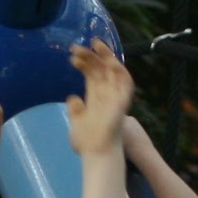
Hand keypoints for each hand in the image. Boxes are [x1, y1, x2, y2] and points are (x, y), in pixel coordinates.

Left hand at [65, 40, 132, 157]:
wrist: (96, 152)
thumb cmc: (87, 141)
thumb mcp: (76, 122)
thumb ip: (75, 110)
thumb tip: (72, 98)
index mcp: (96, 97)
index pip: (92, 74)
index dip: (85, 63)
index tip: (72, 56)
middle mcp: (106, 93)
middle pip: (100, 68)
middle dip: (89, 56)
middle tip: (74, 47)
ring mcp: (115, 95)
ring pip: (113, 69)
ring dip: (104, 56)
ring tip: (91, 45)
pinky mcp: (123, 100)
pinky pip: (125, 80)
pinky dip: (119, 68)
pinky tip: (109, 60)